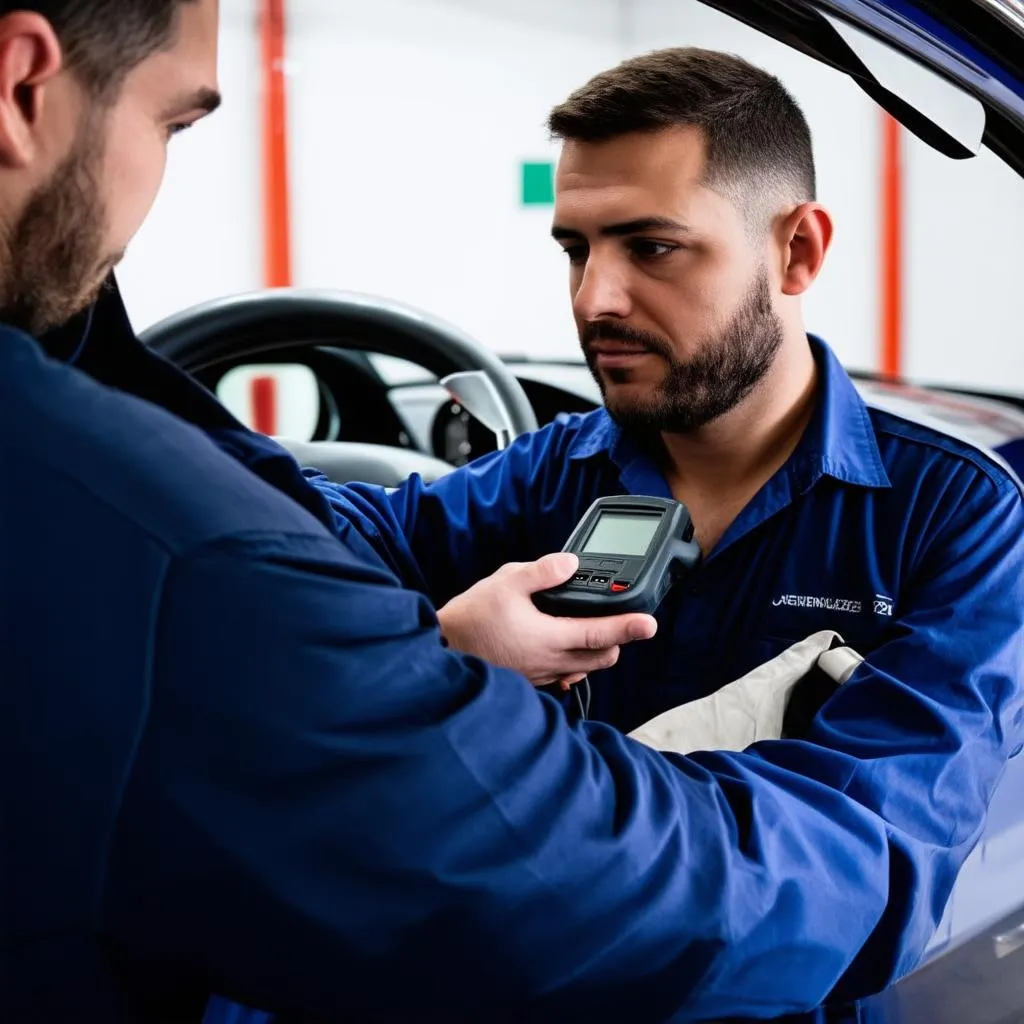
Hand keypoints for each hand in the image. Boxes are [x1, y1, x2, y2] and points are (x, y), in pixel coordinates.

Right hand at [437, 552, 657, 686]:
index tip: (650, 623)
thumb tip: (570, 563)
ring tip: (595, 630)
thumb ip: (541, 571)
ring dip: (596, 652)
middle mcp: (550, 661)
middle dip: (617, 641)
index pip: (600, 633)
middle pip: (601, 658)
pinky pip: (563, 675)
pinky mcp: (530, 679)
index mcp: (549, 637)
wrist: (443, 649)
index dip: (629, 627)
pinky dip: (574, 663)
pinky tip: (565, 648)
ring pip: (584, 668)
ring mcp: (540, 674)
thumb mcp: (505, 582)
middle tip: (623, 622)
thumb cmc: (470, 619)